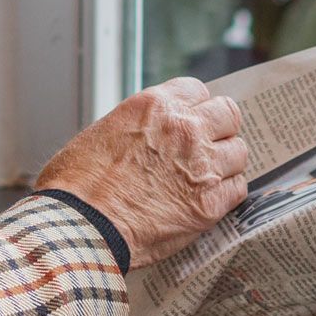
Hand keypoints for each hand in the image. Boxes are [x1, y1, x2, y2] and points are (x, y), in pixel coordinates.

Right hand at [30, 77, 246, 267]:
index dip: (194, 107)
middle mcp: (184, 129)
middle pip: (228, 114)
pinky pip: (238, 188)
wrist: (80, 225)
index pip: (198, 90)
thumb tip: (148, 135)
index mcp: (155, 106)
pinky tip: (208, 199)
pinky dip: (226, 193)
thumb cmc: (77, 185)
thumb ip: (137, 126)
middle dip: (219, 129)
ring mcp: (201, 166)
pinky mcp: (209, 204)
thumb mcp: (103, 132)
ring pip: (238, 152)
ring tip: (204, 177)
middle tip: (206, 147)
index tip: (191, 120)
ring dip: (225, 163)